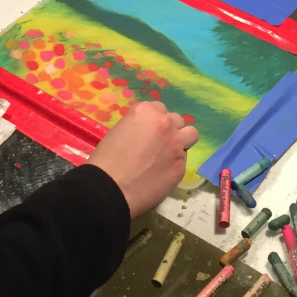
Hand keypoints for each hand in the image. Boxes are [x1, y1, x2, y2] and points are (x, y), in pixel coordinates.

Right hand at [86, 100, 198, 217]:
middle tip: (157, 144)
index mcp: (146, 112)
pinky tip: (161, 173)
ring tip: (168, 154)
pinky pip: (183, 159)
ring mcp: (176, 145)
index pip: (158, 108)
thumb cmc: (106, 160)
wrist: (109, 189)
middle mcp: (165, 124)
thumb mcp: (118, 131)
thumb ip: (138, 126)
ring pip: (191, 135)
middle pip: (176, 120)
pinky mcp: (181, 166)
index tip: (146, 131)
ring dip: (181, 141)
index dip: (152, 121)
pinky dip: (175, 163)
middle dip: (168, 129)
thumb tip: (146, 132)